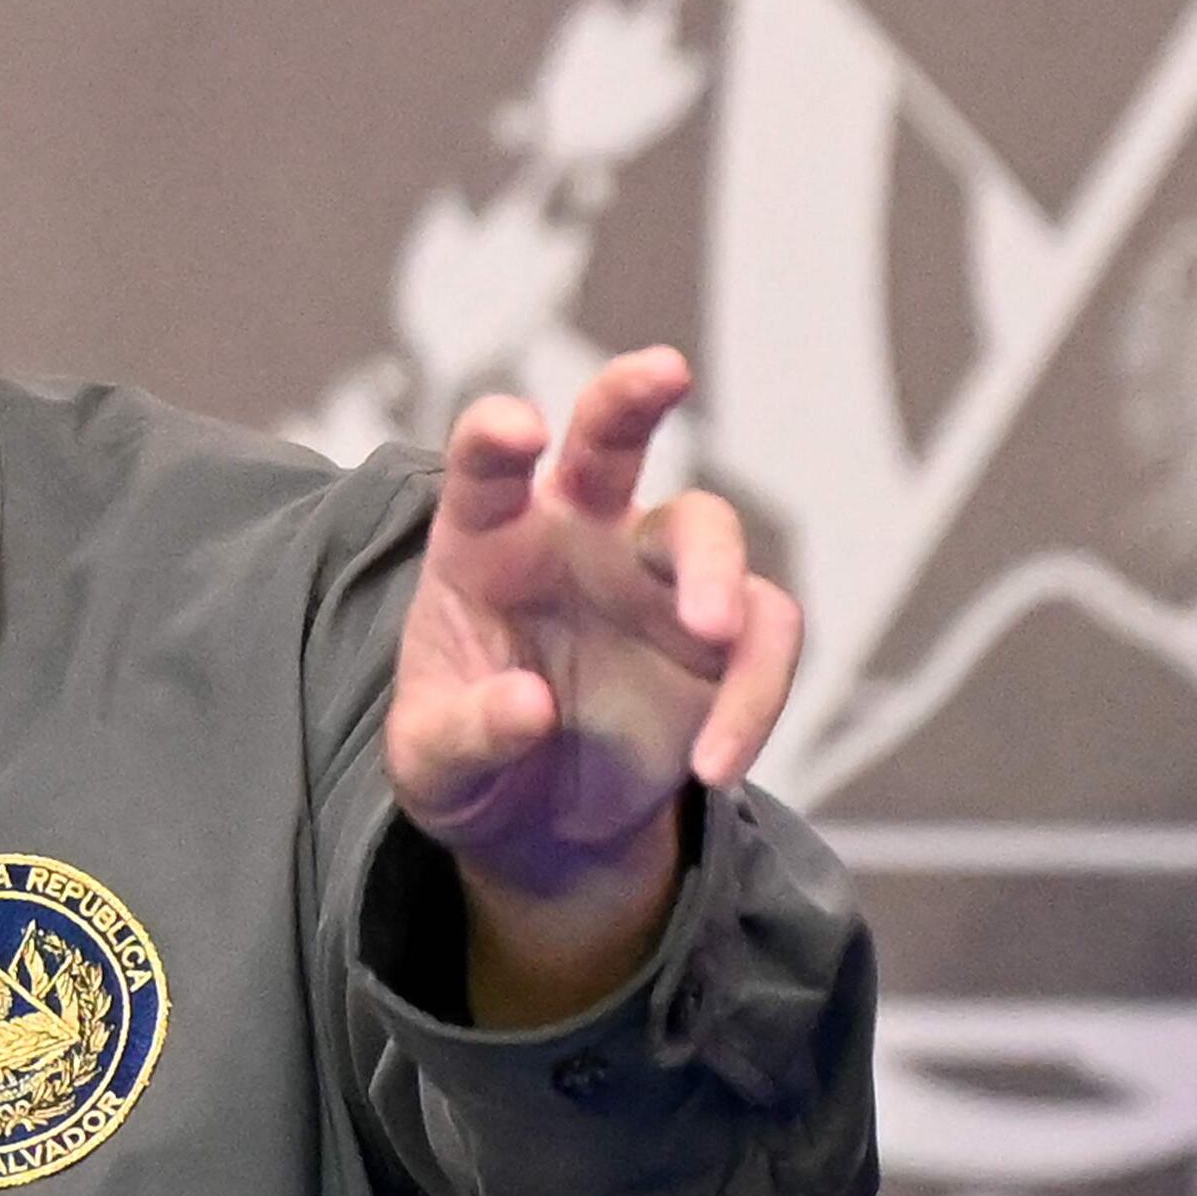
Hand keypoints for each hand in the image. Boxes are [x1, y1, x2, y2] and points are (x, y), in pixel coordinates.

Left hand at [387, 348, 802, 1019]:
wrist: (543, 825)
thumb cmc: (468, 764)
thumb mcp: (432, 767)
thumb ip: (464, 736)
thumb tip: (529, 706)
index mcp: (487, 542)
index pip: (485, 470)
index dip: (497, 437)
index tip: (521, 429)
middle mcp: (576, 535)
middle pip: (610, 438)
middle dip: (633, 395)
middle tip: (666, 371)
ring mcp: (656, 577)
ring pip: (706, 526)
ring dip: (716, 568)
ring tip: (713, 633)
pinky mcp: (725, 636)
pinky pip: (764, 633)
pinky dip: (756, 693)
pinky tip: (715, 763)